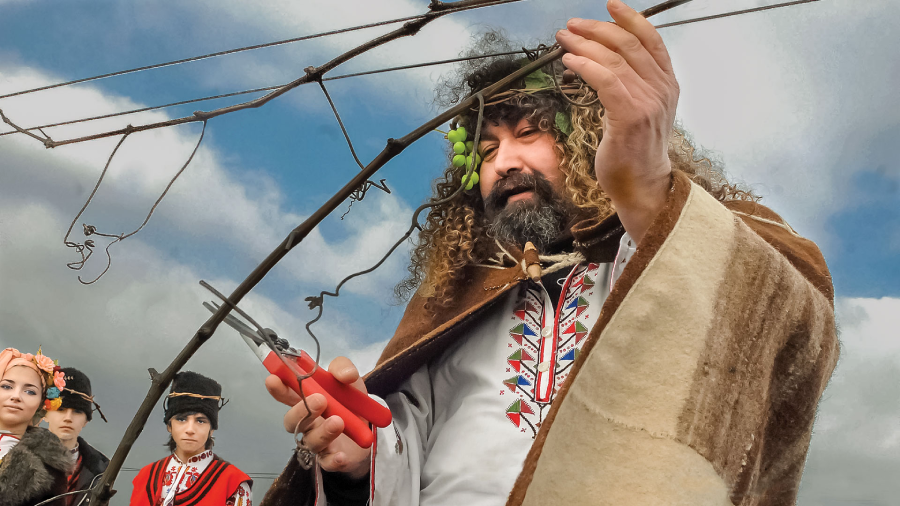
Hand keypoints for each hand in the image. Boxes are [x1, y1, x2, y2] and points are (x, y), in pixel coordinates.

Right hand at [265, 356, 371, 478]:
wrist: (369, 429)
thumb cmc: (349, 402)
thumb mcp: (349, 379)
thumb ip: (343, 368)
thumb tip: (346, 374)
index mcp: (306, 400)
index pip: (286, 395)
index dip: (278, 388)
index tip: (273, 380)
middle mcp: (307, 422)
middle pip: (292, 421)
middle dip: (302, 410)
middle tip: (320, 400)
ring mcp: (318, 441)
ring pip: (310, 441)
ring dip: (323, 431)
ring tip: (338, 421)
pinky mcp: (331, 458)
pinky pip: (327, 462)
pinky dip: (333, 460)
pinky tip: (341, 455)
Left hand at [555, 0, 678, 242]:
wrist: (642, 185)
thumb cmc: (635, 151)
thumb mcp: (640, 111)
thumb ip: (632, 85)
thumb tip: (604, 62)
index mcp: (667, 84)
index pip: (651, 40)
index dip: (630, 18)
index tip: (609, 5)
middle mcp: (662, 89)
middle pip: (628, 44)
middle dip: (596, 29)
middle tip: (570, 25)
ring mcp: (649, 102)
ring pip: (614, 59)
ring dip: (584, 45)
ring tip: (563, 39)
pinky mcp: (630, 115)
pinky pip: (605, 79)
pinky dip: (585, 66)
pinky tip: (570, 61)